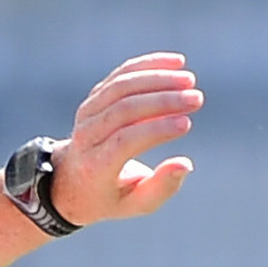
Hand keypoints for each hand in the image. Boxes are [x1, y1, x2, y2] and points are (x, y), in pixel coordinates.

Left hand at [50, 53, 200, 227]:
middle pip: (124, 109)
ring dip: (158, 79)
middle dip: (163, 101)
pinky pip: (121, 74)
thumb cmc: (112, 195)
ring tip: (190, 80)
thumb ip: (161, 188)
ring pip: (122, 86)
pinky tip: (177, 62)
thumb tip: (186, 164)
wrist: (72, 180)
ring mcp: (88, 112)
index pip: (124, 141)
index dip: (156, 130)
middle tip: (196, 99)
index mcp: (94, 166)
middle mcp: (86, 135)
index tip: (187, 124)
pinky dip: (149, 64)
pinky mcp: (96, 96)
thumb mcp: (136, 203)